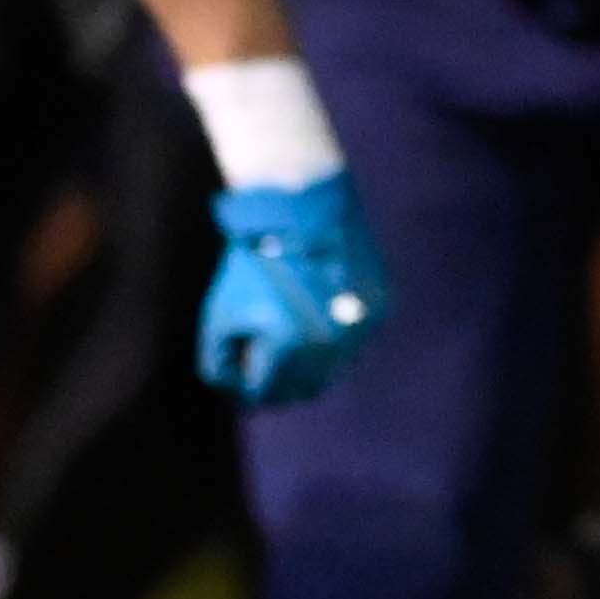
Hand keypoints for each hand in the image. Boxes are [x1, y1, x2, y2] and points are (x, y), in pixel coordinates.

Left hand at [199, 174, 386, 405]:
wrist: (301, 207)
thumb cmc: (254, 263)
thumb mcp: (220, 313)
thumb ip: (218, 360)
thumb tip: (233, 389)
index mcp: (289, 349)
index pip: (263, 391)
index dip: (244, 384)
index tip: (237, 372)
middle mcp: (331, 348)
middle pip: (303, 388)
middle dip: (280, 383)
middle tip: (264, 369)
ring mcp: (362, 329)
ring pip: (335, 367)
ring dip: (311, 362)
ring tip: (290, 339)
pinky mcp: (381, 309)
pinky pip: (357, 338)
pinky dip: (337, 335)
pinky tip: (319, 313)